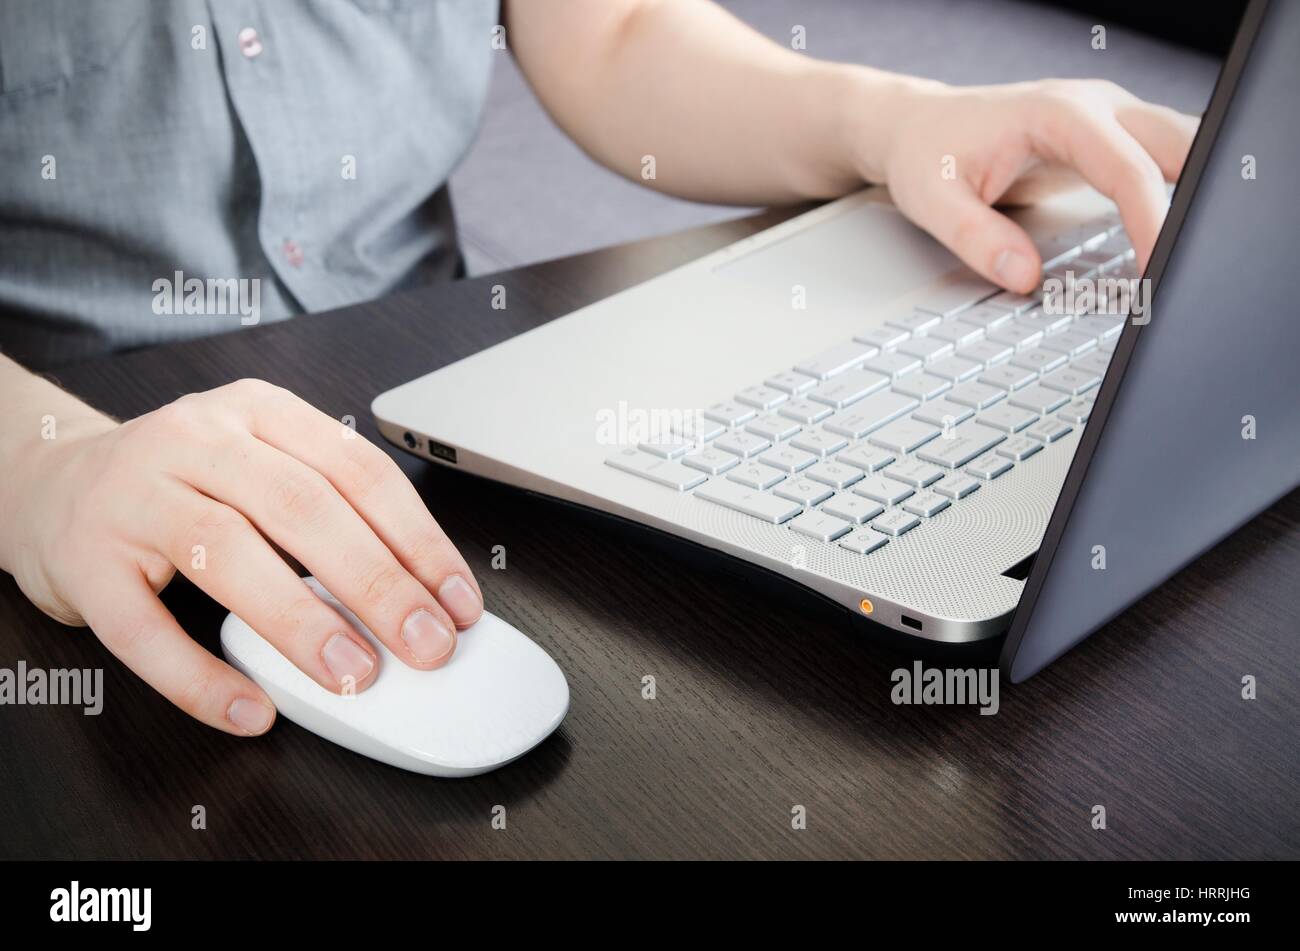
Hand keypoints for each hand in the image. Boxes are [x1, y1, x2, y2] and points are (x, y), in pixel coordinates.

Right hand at [1, 378, 482, 735]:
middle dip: (378, 583)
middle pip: (303, 508)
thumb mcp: (257, 465)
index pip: (358, 472)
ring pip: (228, 553)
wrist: (51, 484)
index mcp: (258, 412)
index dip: (418, 540)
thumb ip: (327, 512)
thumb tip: (420, 596)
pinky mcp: (85, 559)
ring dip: (300, 621)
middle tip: (426, 645)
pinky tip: (250, 709)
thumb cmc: (181, 484)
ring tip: (353, 674)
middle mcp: (197, 439)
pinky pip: (144, 628)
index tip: (458, 601)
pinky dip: (200, 677)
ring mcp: (134, 495)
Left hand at [872, 77, 1198, 291]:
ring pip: (1184, 145)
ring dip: (1198, 192)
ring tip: (1194, 255)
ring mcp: (1110, 119)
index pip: (1128, 169)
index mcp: (1058, 114)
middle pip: (1181, 145)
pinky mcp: (1112, 139)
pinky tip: (1179, 234)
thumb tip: (1024, 278)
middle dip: (1198, 200)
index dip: (1152, 222)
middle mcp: (1096, 107)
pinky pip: (1164, 160)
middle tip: (1195, 264)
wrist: (919, 127)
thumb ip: (977, 239)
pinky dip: (1181, 192)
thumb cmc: (927, 155)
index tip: (1157, 271)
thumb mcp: (933, 201)